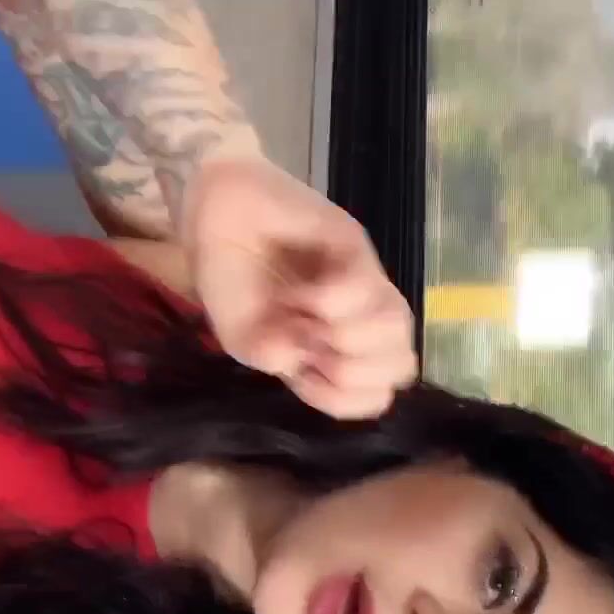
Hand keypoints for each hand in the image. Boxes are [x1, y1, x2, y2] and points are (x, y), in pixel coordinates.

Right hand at [183, 157, 416, 417]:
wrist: (213, 215)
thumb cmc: (228, 279)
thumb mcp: (239, 336)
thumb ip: (267, 356)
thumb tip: (300, 357)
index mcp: (335, 353)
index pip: (376, 395)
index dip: (343, 398)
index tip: (301, 378)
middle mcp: (358, 321)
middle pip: (400, 366)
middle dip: (352, 372)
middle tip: (310, 350)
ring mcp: (362, 282)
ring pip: (398, 326)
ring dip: (350, 338)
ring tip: (310, 323)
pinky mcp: (354, 245)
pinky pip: (365, 286)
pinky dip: (329, 302)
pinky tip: (299, 294)